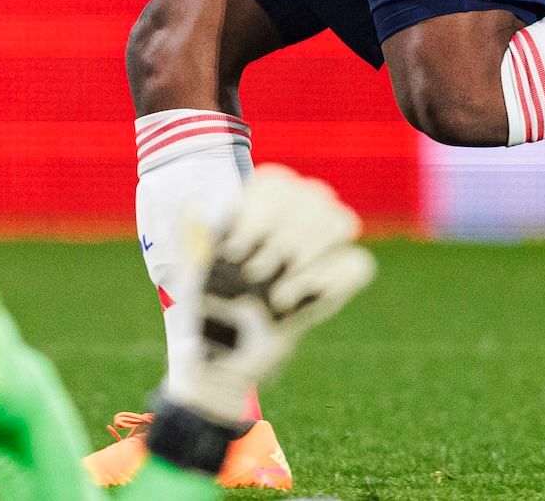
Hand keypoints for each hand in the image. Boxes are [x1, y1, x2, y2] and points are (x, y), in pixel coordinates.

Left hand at [160, 165, 377, 427]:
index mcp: (255, 207)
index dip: (259, 215)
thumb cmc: (201, 312)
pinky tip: (293, 304)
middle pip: (313, 196)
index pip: (276, 183)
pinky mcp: (338, 282)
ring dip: (308, 256)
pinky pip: (357, 265)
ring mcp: (320, 249)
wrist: (222, 360)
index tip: (233, 253)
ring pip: (341, 221)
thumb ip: (193, 245)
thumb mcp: (188, 278)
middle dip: (283, 239)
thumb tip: (193, 209)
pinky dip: (327, 283)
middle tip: (252, 277)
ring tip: (275, 294)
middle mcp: (291, 218)